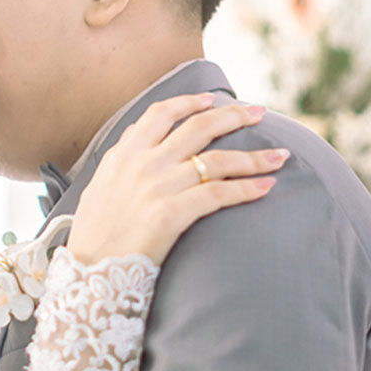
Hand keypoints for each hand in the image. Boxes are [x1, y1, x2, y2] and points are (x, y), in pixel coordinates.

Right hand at [67, 93, 286, 265]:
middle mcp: (142, 163)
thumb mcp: (100, 183)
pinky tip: (266, 187)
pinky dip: (246, 189)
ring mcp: (157, 187)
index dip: (190, 102)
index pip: (161, 113)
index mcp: (124, 153)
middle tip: (259, 113)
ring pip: (216, 160)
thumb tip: (138, 131)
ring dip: (254, 156)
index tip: (214, 99)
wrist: (90, 271)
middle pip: (197, 127)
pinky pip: (218, 194)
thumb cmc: (95, 232)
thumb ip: (122, 156)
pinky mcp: (171, 213)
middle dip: (234, 116)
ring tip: (280, 156)